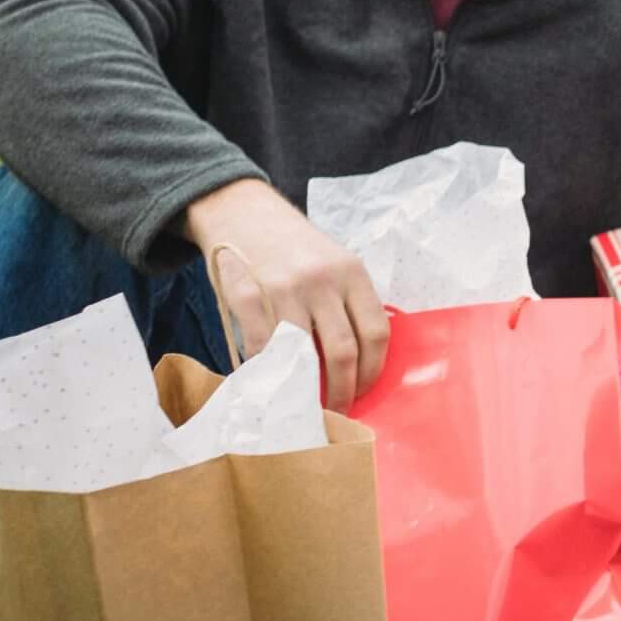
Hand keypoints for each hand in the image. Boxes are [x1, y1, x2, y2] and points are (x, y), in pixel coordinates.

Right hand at [182, 178, 388, 410]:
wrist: (243, 211)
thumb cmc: (295, 248)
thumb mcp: (335, 263)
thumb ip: (350, 303)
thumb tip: (364, 362)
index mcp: (352, 274)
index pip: (376, 332)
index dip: (373, 370)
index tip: (364, 391)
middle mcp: (322, 281)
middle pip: (344, 351)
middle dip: (344, 390)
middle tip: (338, 410)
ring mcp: (284, 289)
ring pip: (303, 355)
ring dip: (306, 389)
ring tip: (306, 405)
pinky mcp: (248, 294)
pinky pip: (260, 348)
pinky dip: (266, 373)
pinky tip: (270, 384)